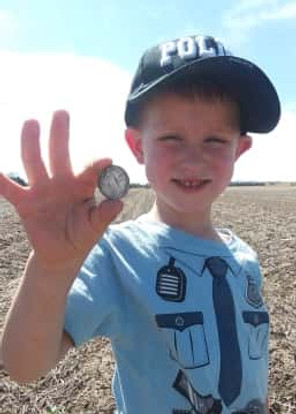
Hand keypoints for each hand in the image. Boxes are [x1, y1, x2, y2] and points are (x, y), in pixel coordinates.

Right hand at [0, 110, 122, 270]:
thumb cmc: (82, 235)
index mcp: (82, 186)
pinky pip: (9, 189)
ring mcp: (42, 190)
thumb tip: (118, 203)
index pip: (90, 171)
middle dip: (60, 135)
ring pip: (34, 163)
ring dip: (31, 143)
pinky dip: (1, 179)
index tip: (107, 161)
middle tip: (61, 113)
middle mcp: (61, 182)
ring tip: (30, 123)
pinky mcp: (25, 203)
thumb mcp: (95, 228)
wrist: (62, 253)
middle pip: (59, 155)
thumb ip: (104, 215)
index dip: (97, 166)